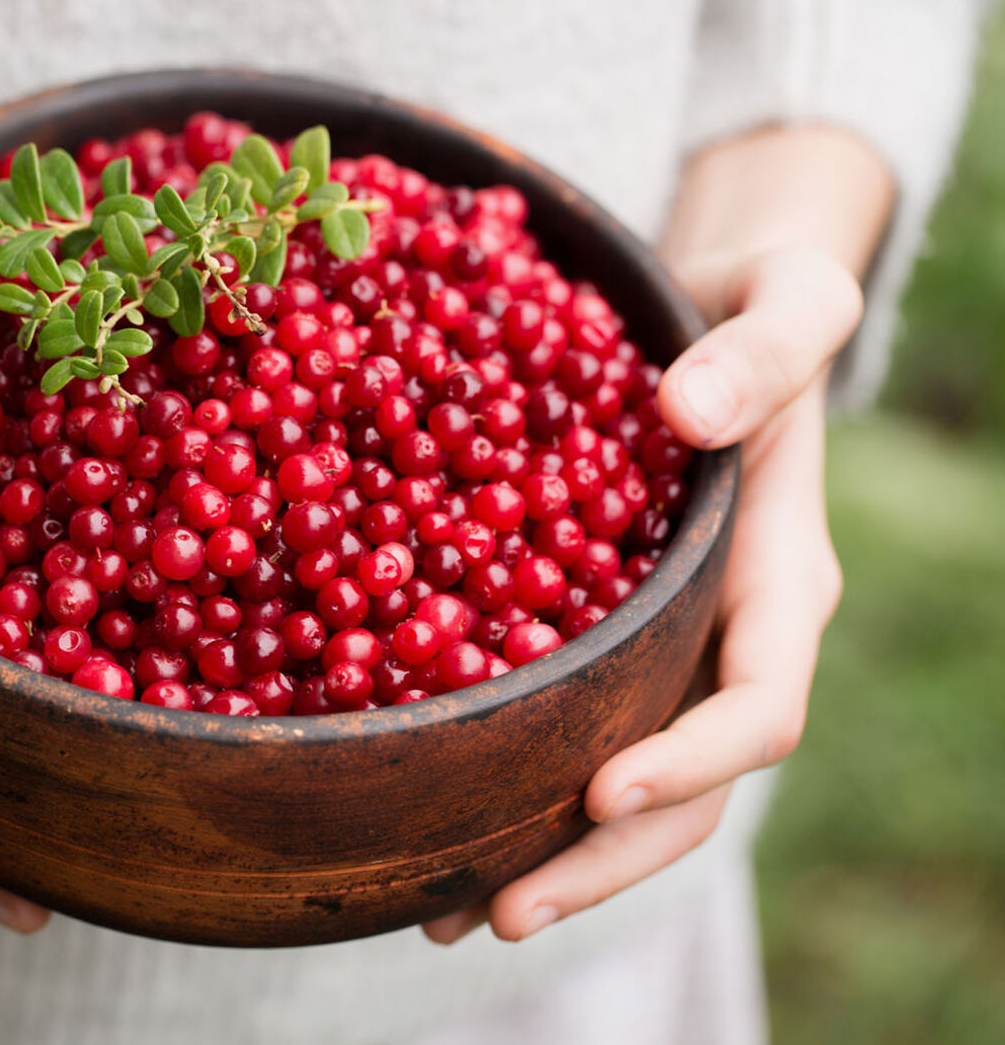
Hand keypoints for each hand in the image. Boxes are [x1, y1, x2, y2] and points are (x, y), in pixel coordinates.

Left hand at [425, 247, 856, 943]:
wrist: (706, 320)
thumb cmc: (754, 307)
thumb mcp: (786, 298)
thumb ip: (764, 350)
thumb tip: (693, 414)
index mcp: (777, 581)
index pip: (758, 704)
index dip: (691, 760)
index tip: (603, 792)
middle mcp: (720, 639)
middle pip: (686, 790)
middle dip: (600, 859)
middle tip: (499, 910)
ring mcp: (658, 650)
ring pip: (616, 784)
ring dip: (541, 855)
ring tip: (445, 914)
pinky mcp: (596, 638)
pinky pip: (559, 724)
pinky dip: (502, 780)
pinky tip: (425, 822)